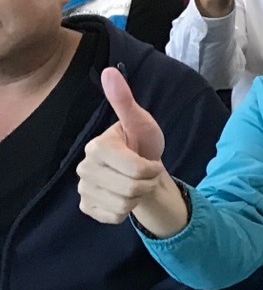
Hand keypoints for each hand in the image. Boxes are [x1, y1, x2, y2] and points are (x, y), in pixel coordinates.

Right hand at [76, 67, 188, 235]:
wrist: (141, 170)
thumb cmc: (142, 144)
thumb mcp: (140, 122)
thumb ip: (125, 101)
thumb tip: (109, 71)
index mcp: (96, 147)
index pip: (137, 169)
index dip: (151, 169)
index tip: (150, 161)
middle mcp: (83, 168)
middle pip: (131, 189)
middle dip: (147, 184)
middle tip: (144, 174)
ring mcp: (83, 189)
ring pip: (124, 205)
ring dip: (138, 197)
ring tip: (135, 183)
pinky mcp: (87, 207)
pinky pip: (113, 217)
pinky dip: (126, 211)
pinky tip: (123, 196)